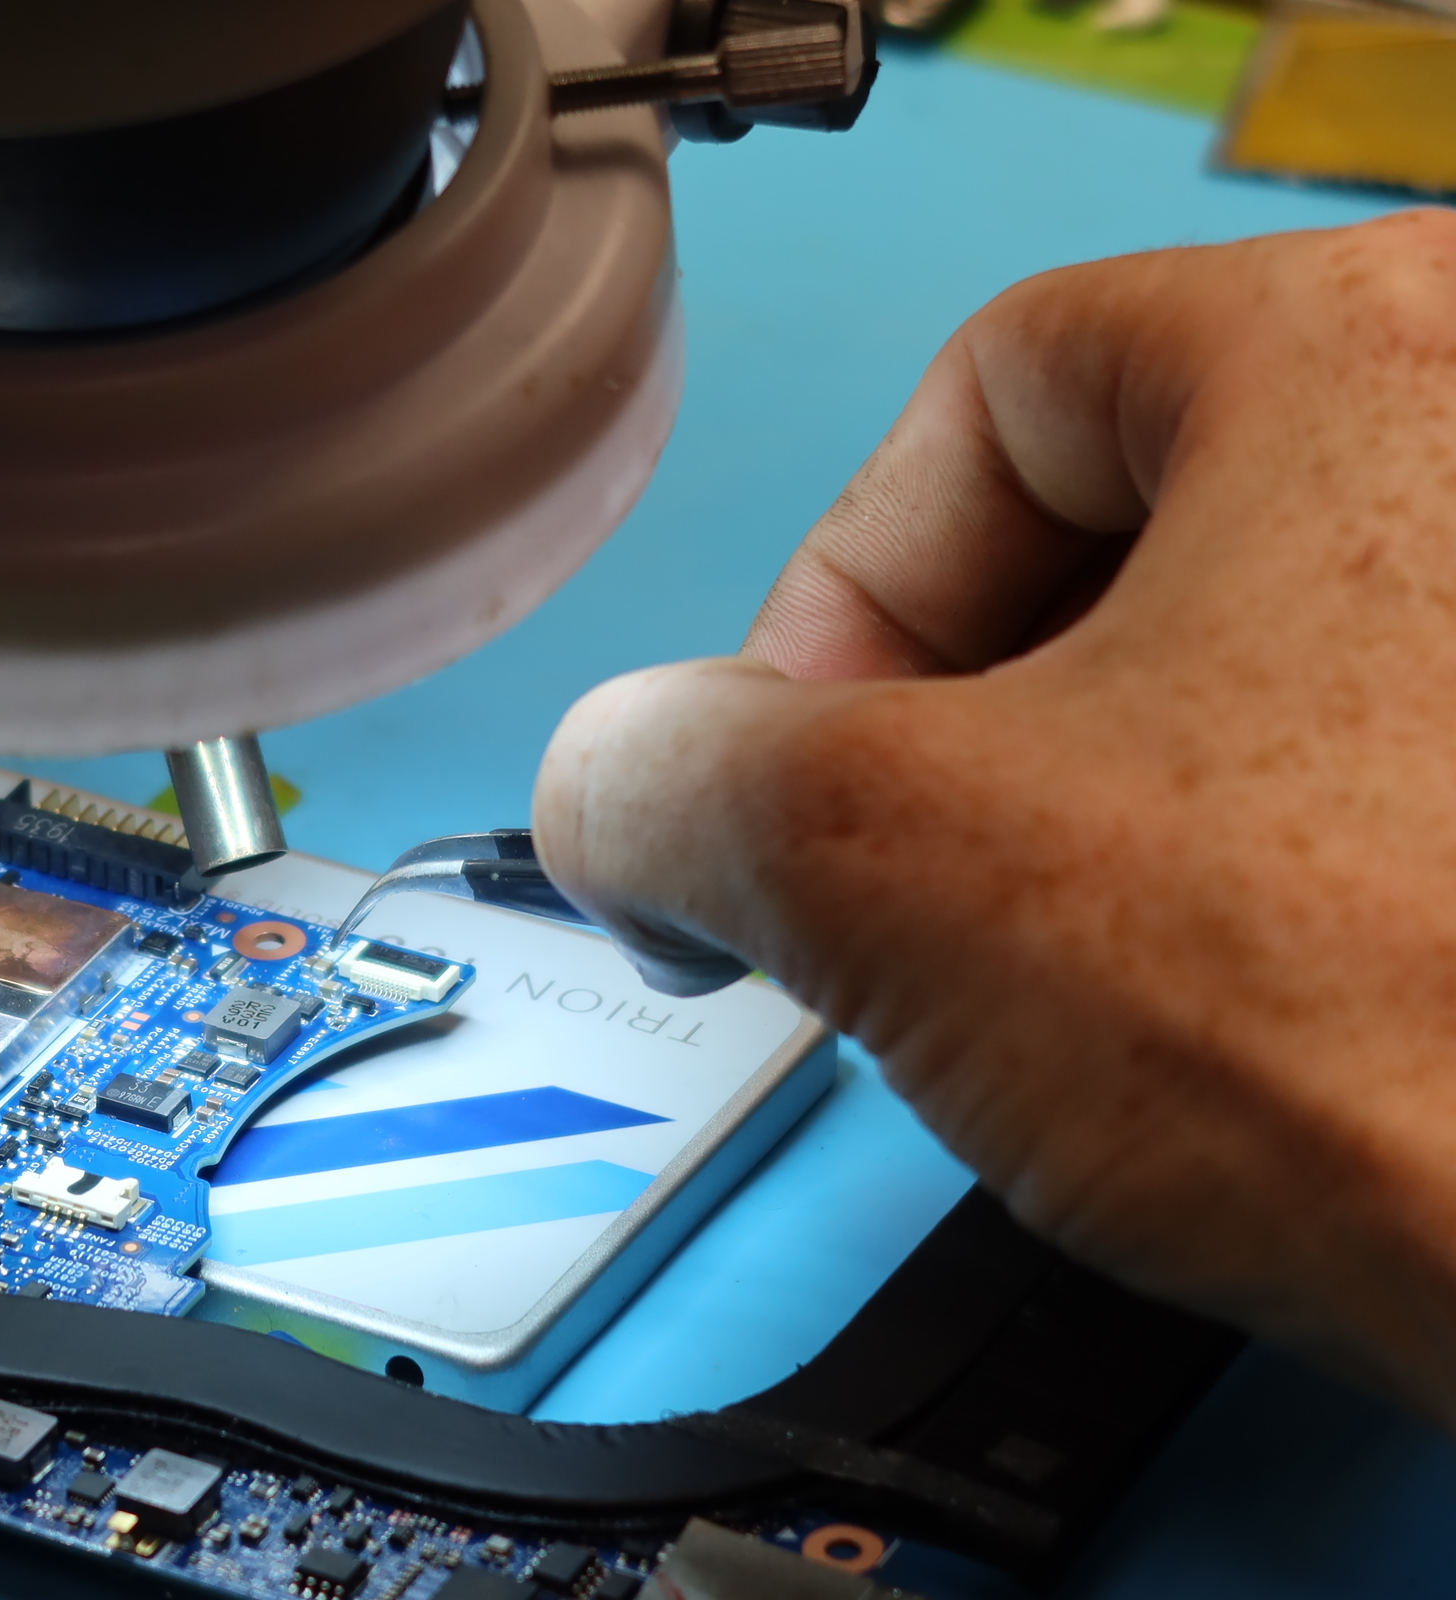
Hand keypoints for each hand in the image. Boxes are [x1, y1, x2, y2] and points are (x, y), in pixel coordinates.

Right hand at [533, 209, 1455, 1429]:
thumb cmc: (1386, 1029)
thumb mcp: (881, 864)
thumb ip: (666, 775)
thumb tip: (627, 782)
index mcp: (1383, 335)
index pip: (992, 394)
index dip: (845, 606)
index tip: (816, 789)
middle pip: (1134, 525)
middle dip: (984, 733)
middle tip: (939, 899)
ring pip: (1266, 664)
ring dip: (1125, 815)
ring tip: (1117, 984)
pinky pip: (1399, 774)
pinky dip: (1291, 873)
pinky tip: (1278, 1016)